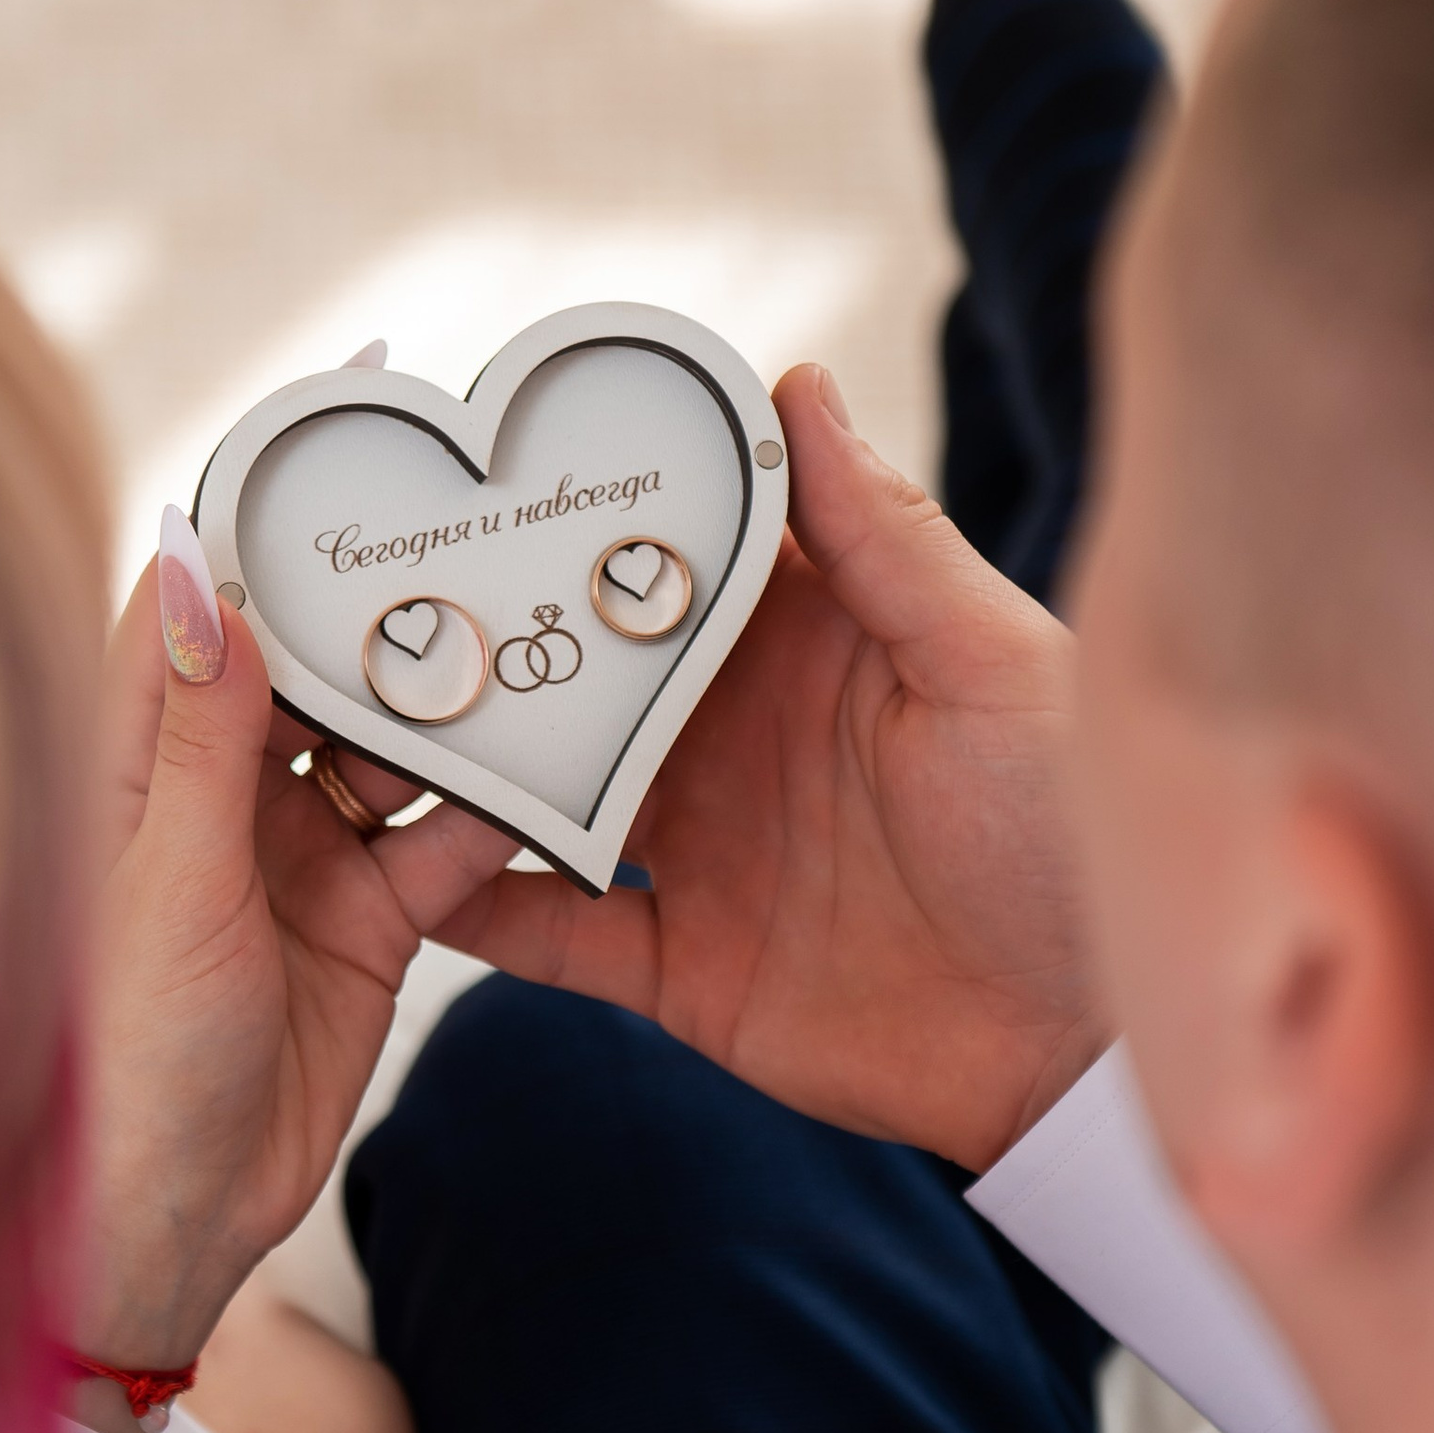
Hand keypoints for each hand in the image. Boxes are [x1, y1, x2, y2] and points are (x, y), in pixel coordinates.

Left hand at [78, 516, 514, 1367]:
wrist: (151, 1238)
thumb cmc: (107, 1066)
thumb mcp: (167, 884)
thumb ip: (201, 730)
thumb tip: (204, 558)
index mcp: (127, 758)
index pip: (201, 594)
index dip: (268, 506)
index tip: (348, 420)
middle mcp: (209, 789)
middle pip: (313, 655)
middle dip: (394, 595)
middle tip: (491, 516)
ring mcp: (289, 854)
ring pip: (391, 741)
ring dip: (459, 699)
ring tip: (549, 624)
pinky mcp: (361, 924)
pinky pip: (443, 842)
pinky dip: (498, 814)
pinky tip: (564, 766)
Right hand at [428, 367, 1106, 1169]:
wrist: (1084, 1052)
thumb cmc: (1076, 834)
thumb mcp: (990, 666)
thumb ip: (884, 538)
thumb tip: (797, 380)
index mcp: (807, 639)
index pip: (672, 545)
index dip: (586, 497)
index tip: (480, 444)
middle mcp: (734, 730)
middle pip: (580, 665)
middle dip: (482, 628)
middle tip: (364, 587)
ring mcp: (699, 847)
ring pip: (543, 789)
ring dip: (456, 760)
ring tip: (349, 721)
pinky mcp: (680, 965)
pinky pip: (552, 932)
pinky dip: (476, 909)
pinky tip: (396, 877)